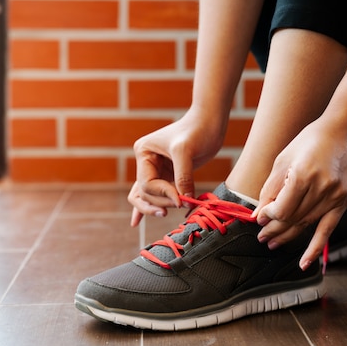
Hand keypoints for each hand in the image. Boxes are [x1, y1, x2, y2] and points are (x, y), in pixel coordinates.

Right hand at [128, 109, 225, 225]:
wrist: (210, 122)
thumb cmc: (198, 130)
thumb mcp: (186, 151)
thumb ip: (182, 177)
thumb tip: (182, 202)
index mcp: (143, 152)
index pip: (147, 184)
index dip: (163, 194)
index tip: (182, 198)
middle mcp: (145, 162)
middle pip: (145, 194)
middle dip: (162, 202)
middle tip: (180, 205)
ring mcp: (155, 170)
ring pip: (146, 197)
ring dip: (157, 207)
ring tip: (168, 214)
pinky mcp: (167, 176)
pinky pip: (153, 195)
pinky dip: (148, 208)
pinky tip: (136, 223)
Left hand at [253, 119, 346, 268]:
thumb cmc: (310, 140)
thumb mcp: (284, 159)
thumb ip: (270, 188)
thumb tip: (259, 215)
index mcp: (303, 175)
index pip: (281, 210)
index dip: (268, 217)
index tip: (259, 218)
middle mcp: (322, 189)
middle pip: (292, 220)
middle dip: (274, 230)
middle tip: (261, 238)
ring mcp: (336, 196)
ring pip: (306, 225)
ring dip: (287, 236)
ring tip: (272, 243)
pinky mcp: (344, 201)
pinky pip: (328, 230)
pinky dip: (315, 248)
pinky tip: (305, 264)